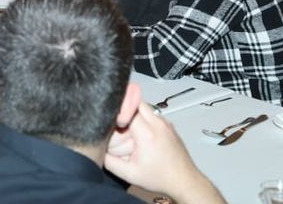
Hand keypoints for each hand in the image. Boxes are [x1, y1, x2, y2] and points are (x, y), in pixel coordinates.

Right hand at [105, 103, 224, 203]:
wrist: (184, 181)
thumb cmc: (161, 178)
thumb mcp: (129, 174)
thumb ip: (109, 161)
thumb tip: (98, 150)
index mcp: (147, 133)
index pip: (128, 107)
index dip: (117, 111)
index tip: (112, 119)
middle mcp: (158, 124)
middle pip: (137, 101)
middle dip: (125, 109)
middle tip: (119, 123)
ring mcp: (166, 124)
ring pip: (146, 107)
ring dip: (135, 114)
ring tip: (131, 131)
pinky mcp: (169, 126)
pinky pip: (154, 115)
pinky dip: (145, 120)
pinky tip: (143, 136)